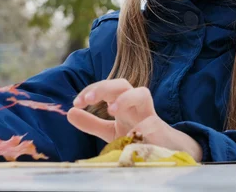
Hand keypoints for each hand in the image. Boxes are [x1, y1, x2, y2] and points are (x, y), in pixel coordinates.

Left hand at [67, 79, 202, 160]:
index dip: (90, 91)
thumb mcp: (110, 131)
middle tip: (87, 100)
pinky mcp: (159, 128)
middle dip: (103, 88)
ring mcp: (149, 114)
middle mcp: (135, 104)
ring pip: (141, 93)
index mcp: (122, 102)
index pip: (105, 88)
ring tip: (110, 109)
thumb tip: (69, 112)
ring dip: (125, 98)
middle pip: (121, 84)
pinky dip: (139, 124)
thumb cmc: (137, 136)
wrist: (166, 151)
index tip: (76, 104)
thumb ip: (91, 123)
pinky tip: (126, 129)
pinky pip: (152, 122)